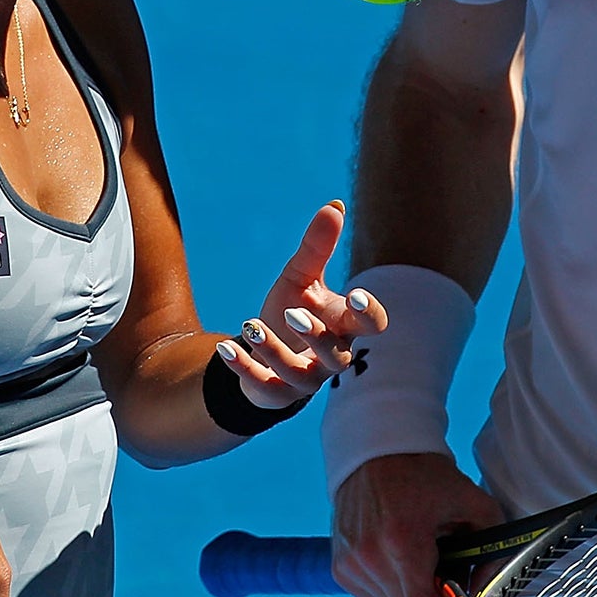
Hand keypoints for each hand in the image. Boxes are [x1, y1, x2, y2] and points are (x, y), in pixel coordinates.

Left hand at [216, 201, 389, 408]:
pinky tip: (224, 346)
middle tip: (293, 313)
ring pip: (299, 374)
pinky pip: (263, 385)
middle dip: (317, 336)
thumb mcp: (300, 278)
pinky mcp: (275, 392)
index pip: (371, 324)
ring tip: (249, 325)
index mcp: (343, 326)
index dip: (368, 314)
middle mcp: (330, 356)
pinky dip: (244, 366)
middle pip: (336, 355)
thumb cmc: (292, 311)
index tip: (356, 296)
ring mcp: (304, 378)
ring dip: (274, 350)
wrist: (262, 352)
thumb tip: (335, 205)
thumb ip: (317, 247)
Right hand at [332, 451, 506, 596]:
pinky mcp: (340, 567)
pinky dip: (391, 590)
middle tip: (443, 574)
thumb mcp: (471, 501)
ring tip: (419, 562)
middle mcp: (369, 558)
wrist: (376, 451)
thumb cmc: (422, 474)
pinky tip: (399, 561)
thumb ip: (491, 548)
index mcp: (402, 542)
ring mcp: (350, 564)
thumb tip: (486, 589)